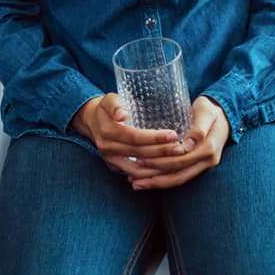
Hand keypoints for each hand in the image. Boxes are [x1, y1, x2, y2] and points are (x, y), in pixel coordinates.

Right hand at [73, 93, 201, 177]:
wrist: (92, 120)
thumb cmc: (106, 107)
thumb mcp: (109, 99)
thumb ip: (115, 105)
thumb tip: (122, 114)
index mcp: (107, 131)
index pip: (134, 137)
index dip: (154, 138)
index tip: (173, 135)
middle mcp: (107, 148)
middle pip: (139, 153)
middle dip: (162, 152)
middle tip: (181, 148)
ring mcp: (110, 160)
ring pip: (137, 169)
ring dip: (159, 167)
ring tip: (177, 160)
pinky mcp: (114, 167)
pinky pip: (134, 174)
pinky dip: (150, 174)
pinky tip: (166, 169)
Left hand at [125, 98, 229, 191]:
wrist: (225, 114)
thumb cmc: (211, 109)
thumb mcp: (206, 112)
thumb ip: (198, 128)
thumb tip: (188, 144)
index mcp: (208, 147)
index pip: (181, 160)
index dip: (160, 162)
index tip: (140, 161)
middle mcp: (208, 160)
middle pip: (178, 174)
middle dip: (154, 177)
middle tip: (132, 178)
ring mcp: (204, 165)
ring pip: (179, 179)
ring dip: (157, 183)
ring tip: (136, 184)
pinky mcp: (199, 166)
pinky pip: (181, 176)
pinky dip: (164, 180)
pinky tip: (148, 181)